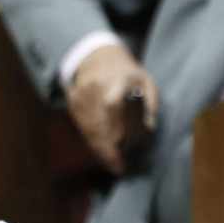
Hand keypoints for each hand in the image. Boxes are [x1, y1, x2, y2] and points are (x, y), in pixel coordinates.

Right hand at [66, 43, 158, 174]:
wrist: (96, 56)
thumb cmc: (126, 72)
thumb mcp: (145, 80)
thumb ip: (150, 103)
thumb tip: (150, 128)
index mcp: (116, 82)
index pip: (112, 107)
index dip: (116, 130)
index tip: (123, 149)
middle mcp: (95, 89)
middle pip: (98, 124)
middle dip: (108, 148)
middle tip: (118, 167)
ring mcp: (80, 96)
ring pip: (88, 128)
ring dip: (99, 148)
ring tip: (112, 164)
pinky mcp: (72, 103)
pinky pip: (82, 127)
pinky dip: (91, 141)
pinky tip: (102, 152)